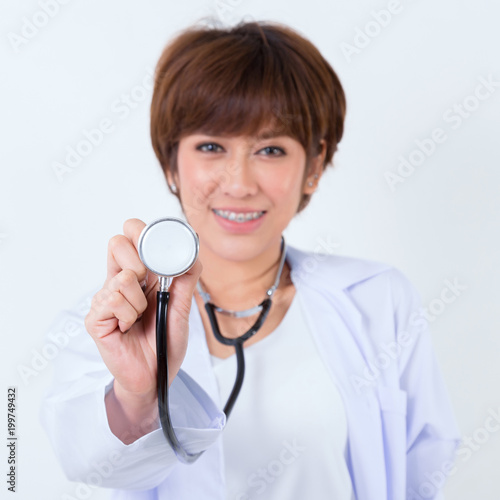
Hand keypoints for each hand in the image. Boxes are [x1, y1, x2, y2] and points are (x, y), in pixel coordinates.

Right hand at [85, 218, 201, 408]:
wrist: (155, 376)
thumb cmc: (164, 343)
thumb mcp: (182, 309)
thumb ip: (186, 282)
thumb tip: (193, 255)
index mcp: (140, 276)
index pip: (130, 238)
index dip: (140, 232)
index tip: (156, 244)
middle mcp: (120, 282)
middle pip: (116, 242)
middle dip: (139, 261)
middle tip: (149, 286)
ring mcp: (105, 298)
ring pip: (122, 276)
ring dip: (140, 301)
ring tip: (140, 317)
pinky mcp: (96, 316)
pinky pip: (113, 300)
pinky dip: (129, 315)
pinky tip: (128, 327)